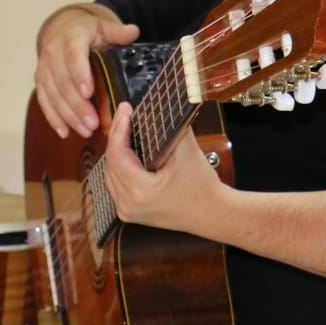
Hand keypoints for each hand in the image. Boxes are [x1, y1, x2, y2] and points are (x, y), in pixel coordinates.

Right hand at [33, 4, 138, 137]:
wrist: (61, 29)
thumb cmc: (86, 32)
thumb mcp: (103, 27)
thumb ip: (117, 32)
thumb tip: (133, 31)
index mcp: (71, 37)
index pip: (74, 56)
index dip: (80, 74)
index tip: (89, 92)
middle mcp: (53, 52)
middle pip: (63, 81)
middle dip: (77, 105)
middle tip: (93, 123)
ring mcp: (45, 68)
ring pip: (53, 94)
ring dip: (68, 115)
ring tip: (85, 130)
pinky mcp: (41, 81)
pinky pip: (44, 101)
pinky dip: (53, 118)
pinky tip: (64, 132)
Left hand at [102, 102, 226, 234]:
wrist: (214, 214)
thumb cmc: (204, 187)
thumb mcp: (187, 152)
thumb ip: (169, 129)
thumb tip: (156, 109)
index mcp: (140, 192)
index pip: (116, 154)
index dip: (119, 129)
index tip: (125, 110)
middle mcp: (128, 205)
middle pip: (110, 163)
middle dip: (117, 137)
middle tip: (125, 116)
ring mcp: (127, 211)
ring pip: (110, 173)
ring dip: (116, 152)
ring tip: (125, 129)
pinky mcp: (130, 212)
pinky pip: (116, 185)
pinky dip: (120, 167)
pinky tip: (126, 152)